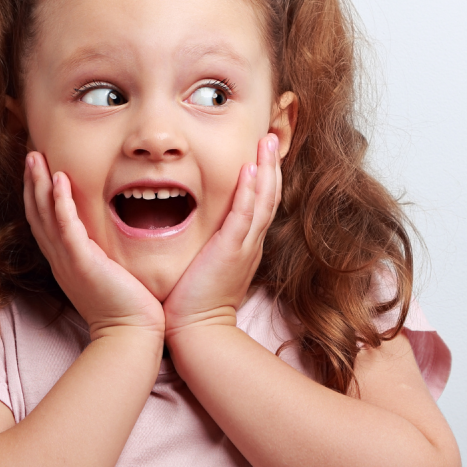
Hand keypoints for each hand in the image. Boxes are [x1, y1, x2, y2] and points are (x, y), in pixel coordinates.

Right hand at [23, 152, 164, 340]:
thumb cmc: (127, 307)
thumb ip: (104, 255)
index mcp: (66, 261)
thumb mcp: (109, 275)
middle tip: (31, 154)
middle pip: (37, 214)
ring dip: (39, 184)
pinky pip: (66, 227)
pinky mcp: (82, 262)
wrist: (130, 333)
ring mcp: (68, 260)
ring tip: (36, 157)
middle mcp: (61, 259)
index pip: (45, 222)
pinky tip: (58, 180)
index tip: (40, 169)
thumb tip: (111, 240)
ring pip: (45, 216)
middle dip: (31, 183)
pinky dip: (60, 202)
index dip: (39, 195)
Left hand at [163, 133, 281, 337]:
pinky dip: (250, 191)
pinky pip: (244, 215)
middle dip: (272, 164)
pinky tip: (251, 169)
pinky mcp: (231, 251)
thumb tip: (196, 232)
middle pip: (269, 196)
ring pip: (263, 200)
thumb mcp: (205, 267)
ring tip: (268, 140)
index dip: (265, 177)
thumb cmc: (193, 303)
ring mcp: (243, 247)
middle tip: (273, 135)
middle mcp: (249, 243)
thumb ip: (206, 246)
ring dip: (267, 168)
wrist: (197, 331)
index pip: (259, 204)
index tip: (263, 152)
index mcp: (244, 245)